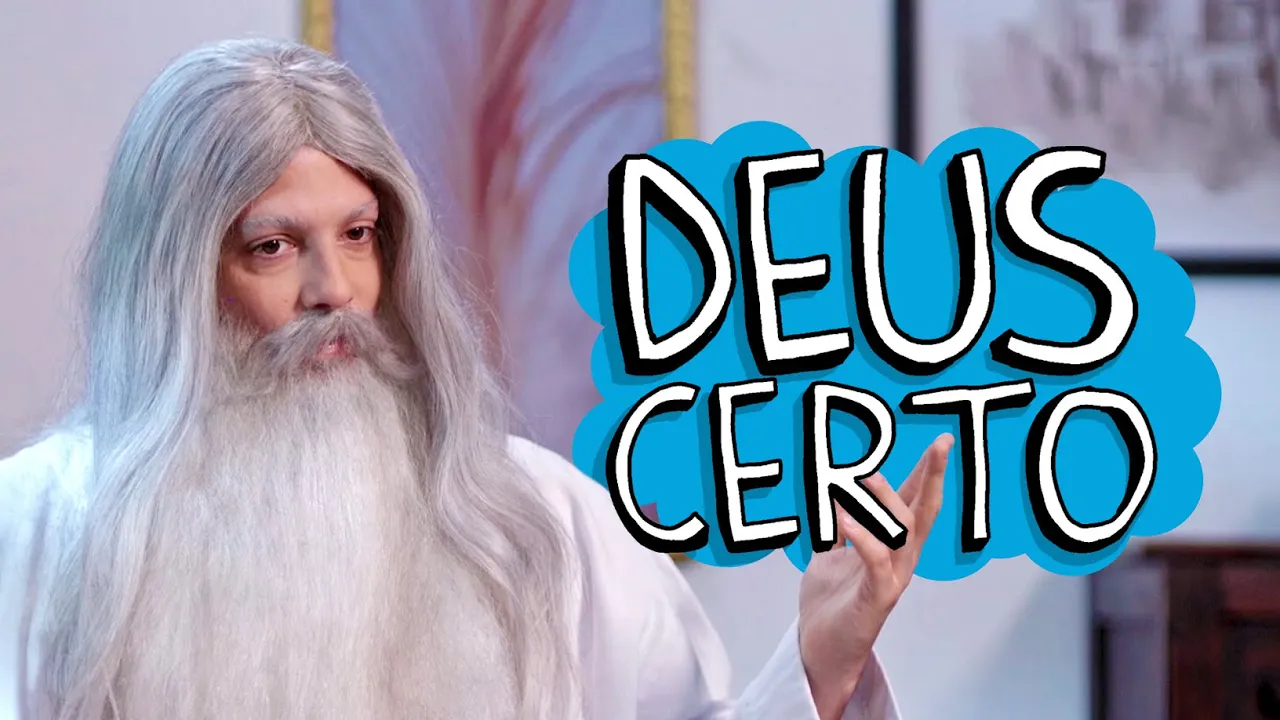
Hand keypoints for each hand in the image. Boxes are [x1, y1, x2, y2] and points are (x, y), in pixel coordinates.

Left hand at [797, 433, 953, 719]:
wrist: (820, 650)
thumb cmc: (831, 603)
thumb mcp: (829, 555)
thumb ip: (837, 529)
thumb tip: (834, 498)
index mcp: (891, 546)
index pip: (912, 502)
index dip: (925, 472)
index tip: (941, 442)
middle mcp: (900, 559)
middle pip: (923, 512)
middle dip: (932, 477)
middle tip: (940, 445)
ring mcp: (891, 578)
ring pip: (903, 534)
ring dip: (886, 502)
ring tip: (866, 477)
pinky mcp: (876, 599)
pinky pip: (876, 564)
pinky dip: (864, 539)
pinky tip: (846, 519)